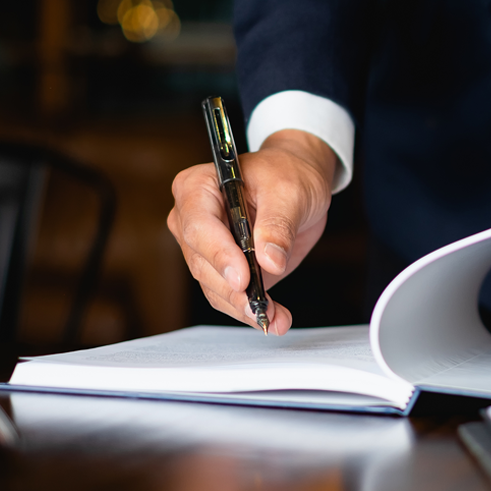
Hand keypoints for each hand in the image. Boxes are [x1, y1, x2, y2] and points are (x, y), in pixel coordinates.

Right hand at [168, 129, 337, 334]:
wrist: (298, 182)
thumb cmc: (288, 173)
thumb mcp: (289, 191)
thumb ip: (278, 225)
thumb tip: (269, 260)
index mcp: (198, 187)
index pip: (199, 226)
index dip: (219, 255)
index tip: (243, 278)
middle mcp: (191, 218)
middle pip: (201, 263)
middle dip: (232, 289)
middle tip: (261, 306)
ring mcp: (205, 247)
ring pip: (213, 286)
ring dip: (243, 306)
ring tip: (275, 317)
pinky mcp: (222, 269)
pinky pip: (228, 296)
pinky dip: (250, 310)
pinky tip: (274, 317)